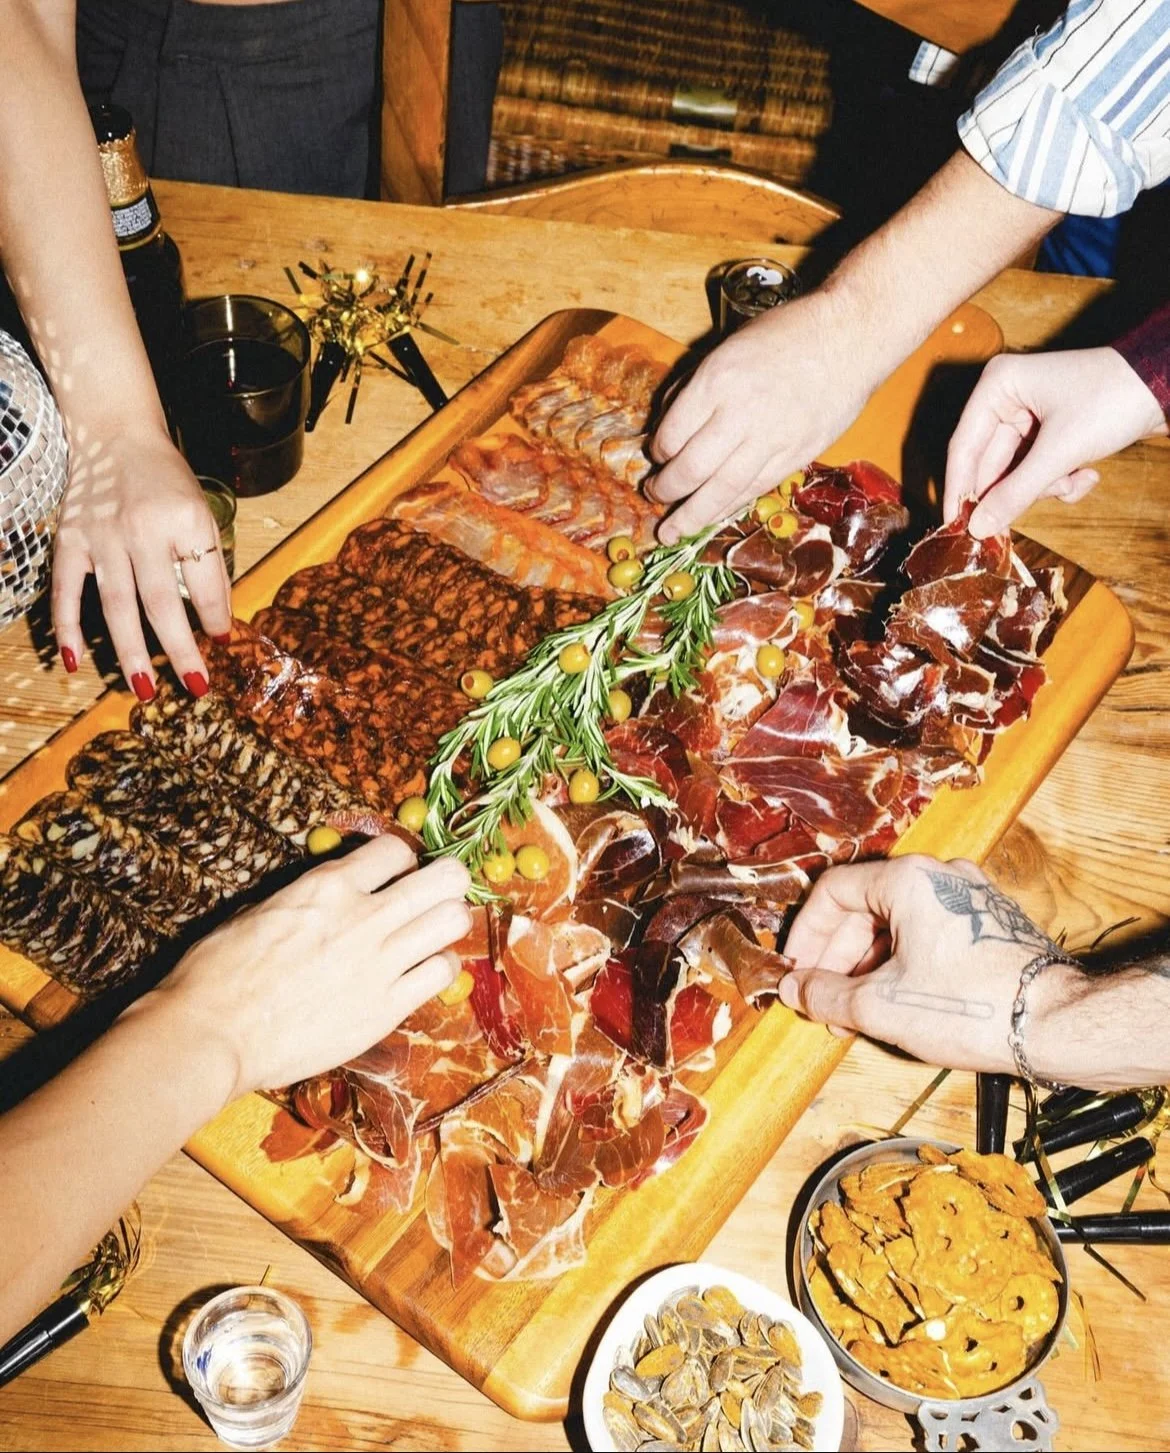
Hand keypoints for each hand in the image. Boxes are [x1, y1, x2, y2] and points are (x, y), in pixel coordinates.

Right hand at [51, 424, 232, 696]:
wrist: (115, 435)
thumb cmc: (166, 481)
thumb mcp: (201, 513)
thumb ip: (209, 565)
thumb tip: (219, 624)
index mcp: (183, 520)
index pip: (205, 581)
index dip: (216, 617)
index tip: (223, 643)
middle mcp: (141, 529)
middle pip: (161, 602)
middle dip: (180, 649)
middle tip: (195, 687)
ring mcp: (101, 536)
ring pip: (116, 605)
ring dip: (131, 650)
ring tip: (145, 688)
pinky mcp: (70, 540)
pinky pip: (65, 591)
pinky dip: (67, 627)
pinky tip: (74, 660)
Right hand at [134, 836, 470, 1098]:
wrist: (212, 1035)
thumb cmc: (219, 972)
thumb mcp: (262, 910)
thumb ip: (312, 897)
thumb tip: (336, 892)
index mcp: (328, 886)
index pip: (397, 848)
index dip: (401, 860)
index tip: (395, 875)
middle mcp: (363, 917)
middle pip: (446, 877)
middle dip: (447, 881)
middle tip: (434, 895)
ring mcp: (380, 964)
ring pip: (454, 920)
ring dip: (447, 922)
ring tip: (429, 933)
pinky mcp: (386, 1008)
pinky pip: (442, 973)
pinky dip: (439, 968)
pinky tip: (421, 972)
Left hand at [649, 291, 872, 542]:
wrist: (849, 337)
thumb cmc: (787, 334)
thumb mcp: (728, 345)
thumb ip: (696, 385)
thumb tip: (668, 422)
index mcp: (717, 381)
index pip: (672, 434)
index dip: (658, 452)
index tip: (657, 456)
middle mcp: (739, 414)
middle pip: (691, 469)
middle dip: (666, 490)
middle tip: (654, 495)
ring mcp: (771, 440)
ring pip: (721, 490)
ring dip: (691, 515)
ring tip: (672, 531)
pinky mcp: (795, 456)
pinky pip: (754, 489)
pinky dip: (728, 507)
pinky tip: (711, 518)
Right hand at [778, 855, 1069, 1073]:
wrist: (1056, 1025)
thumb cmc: (974, 1009)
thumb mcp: (882, 1006)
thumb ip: (826, 994)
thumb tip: (794, 989)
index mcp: (909, 880)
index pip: (833, 892)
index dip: (807, 935)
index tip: (797, 971)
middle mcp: (940, 876)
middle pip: (865, 906)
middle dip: (838, 958)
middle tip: (824, 1002)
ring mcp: (969, 897)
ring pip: (897, 922)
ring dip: (868, 964)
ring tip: (858, 1013)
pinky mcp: (989, 922)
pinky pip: (928, 932)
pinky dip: (903, 962)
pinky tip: (897, 1002)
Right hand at [943, 348, 1167, 537]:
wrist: (1168, 382)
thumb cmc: (1114, 398)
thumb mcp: (1060, 451)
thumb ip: (1016, 492)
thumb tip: (977, 528)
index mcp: (998, 387)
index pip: (964, 447)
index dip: (959, 489)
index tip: (953, 525)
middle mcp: (1008, 398)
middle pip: (992, 464)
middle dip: (1018, 490)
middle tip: (1009, 528)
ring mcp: (1030, 415)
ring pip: (1018, 471)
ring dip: (1046, 486)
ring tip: (1075, 481)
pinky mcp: (1052, 430)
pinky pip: (1040, 468)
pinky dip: (1061, 479)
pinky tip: (1087, 475)